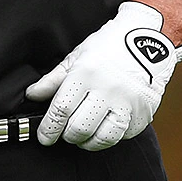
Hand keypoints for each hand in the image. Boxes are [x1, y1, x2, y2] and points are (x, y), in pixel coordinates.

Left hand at [24, 1, 181, 150]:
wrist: (148, 38)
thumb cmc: (111, 45)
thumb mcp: (78, 56)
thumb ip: (53, 79)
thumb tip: (33, 95)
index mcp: (87, 73)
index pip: (61, 110)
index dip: (49, 128)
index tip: (45, 136)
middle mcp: (108, 89)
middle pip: (80, 128)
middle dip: (67, 136)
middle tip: (66, 132)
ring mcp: (128, 102)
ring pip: (103, 138)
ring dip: (89, 142)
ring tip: (84, 136)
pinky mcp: (144, 111)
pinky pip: (124, 135)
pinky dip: (112, 136)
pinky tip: (106, 126)